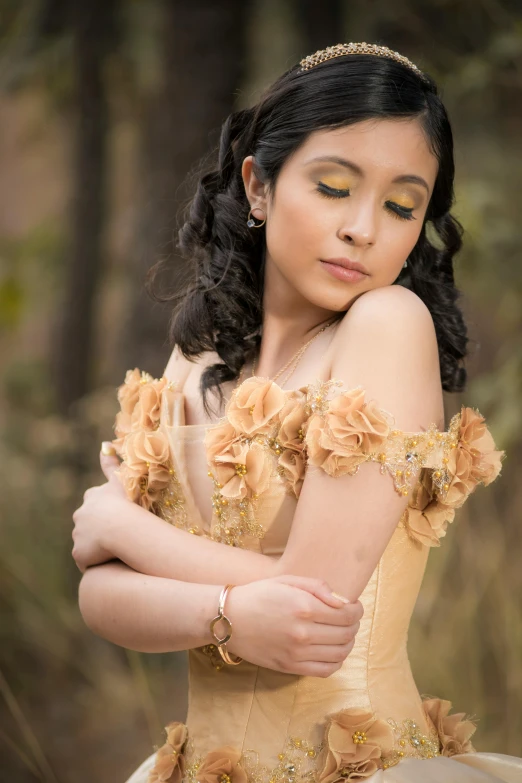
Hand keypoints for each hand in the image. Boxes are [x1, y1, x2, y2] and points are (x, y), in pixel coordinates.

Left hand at [71, 444, 127, 572]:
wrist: (121, 527)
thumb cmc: (126, 502)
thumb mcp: (120, 479)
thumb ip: (111, 463)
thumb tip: (104, 443)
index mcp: (91, 499)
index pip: (94, 504)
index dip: (105, 511)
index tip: (116, 516)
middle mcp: (80, 515)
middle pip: (88, 524)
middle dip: (99, 530)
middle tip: (119, 536)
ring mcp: (78, 536)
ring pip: (88, 543)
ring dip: (98, 547)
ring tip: (116, 552)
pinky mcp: (79, 554)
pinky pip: (87, 561)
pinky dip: (96, 562)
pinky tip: (109, 563)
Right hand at [221, 574, 362, 676]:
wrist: (229, 618)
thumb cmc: (258, 594)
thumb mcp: (287, 580)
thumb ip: (318, 587)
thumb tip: (343, 601)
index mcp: (305, 607)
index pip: (348, 614)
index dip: (357, 610)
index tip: (354, 607)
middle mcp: (304, 633)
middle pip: (347, 634)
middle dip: (354, 625)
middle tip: (350, 618)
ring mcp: (297, 653)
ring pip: (340, 654)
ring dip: (348, 643)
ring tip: (343, 633)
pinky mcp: (290, 667)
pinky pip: (325, 670)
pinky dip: (336, 662)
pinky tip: (333, 651)